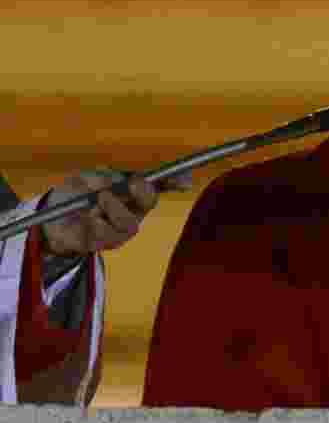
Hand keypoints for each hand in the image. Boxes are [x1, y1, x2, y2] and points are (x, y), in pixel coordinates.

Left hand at [40, 167, 191, 256]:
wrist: (51, 219)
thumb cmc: (74, 194)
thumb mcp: (87, 178)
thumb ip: (103, 178)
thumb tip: (120, 182)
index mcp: (132, 192)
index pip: (158, 185)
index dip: (174, 182)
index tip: (184, 181)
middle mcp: (132, 211)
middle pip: (148, 203)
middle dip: (143, 193)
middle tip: (130, 184)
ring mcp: (120, 230)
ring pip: (129, 223)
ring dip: (114, 209)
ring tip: (98, 200)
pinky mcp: (104, 244)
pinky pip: (107, 237)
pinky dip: (96, 224)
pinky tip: (88, 218)